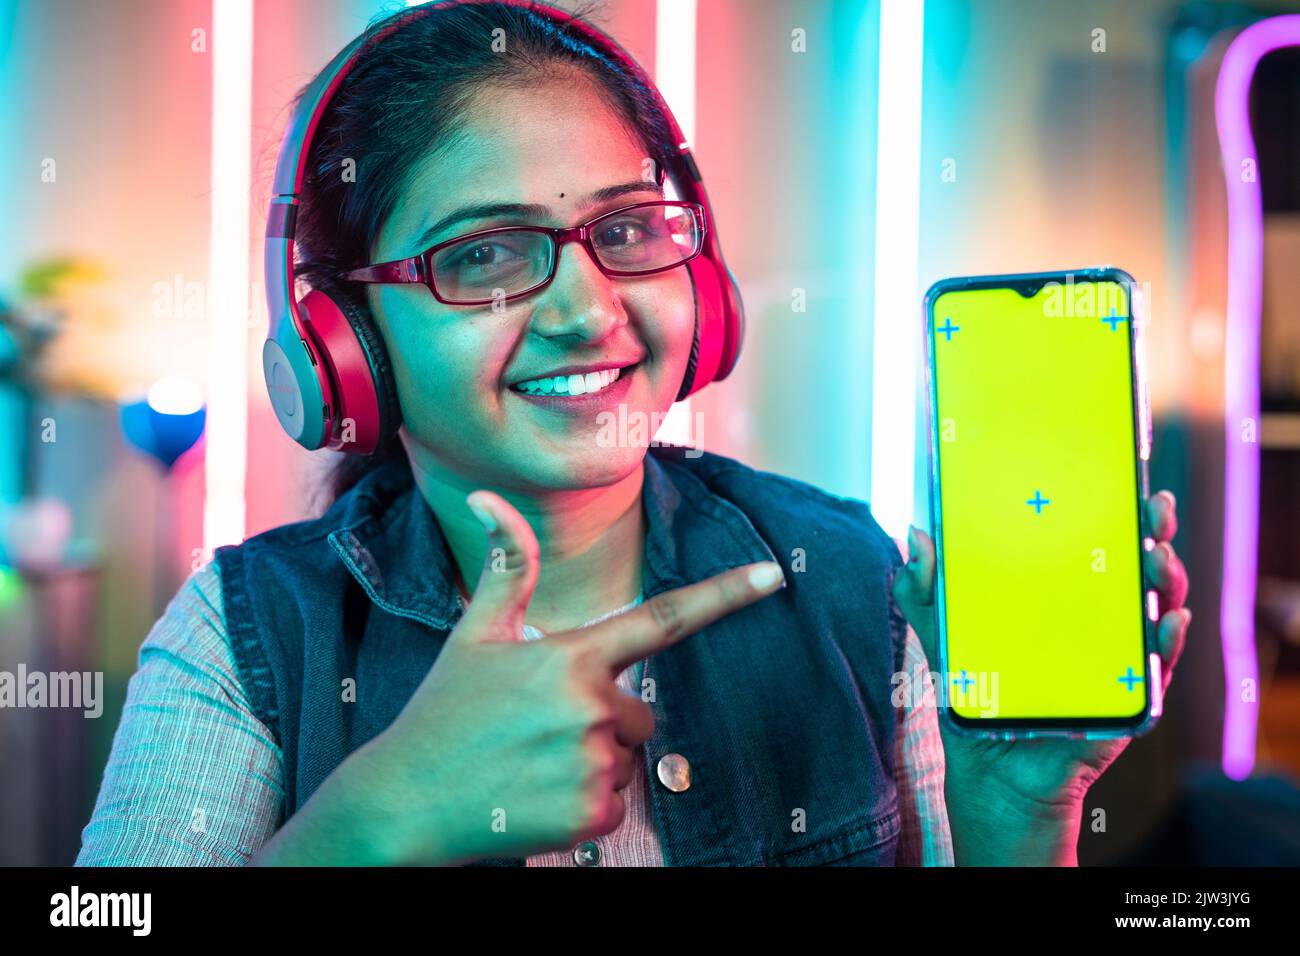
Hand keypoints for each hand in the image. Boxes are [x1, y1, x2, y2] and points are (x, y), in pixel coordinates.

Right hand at [358, 489, 786, 864]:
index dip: (726, 593)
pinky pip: (614, 804)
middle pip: (641, 712)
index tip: (776, 573)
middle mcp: (592, 706)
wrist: (403, 801)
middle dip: (602, 721)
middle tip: (536, 731)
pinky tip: (533, 797)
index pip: (665, 619)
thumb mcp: (474, 634)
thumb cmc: (443, 712)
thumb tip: (485, 496)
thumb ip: (507, 568)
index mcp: (572, 656)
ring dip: (590, 763)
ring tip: (528, 763)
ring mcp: (592, 763)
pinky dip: (582, 806)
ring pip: (626, 759)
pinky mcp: (591, 816)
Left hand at [891, 490, 1189, 859]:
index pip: (1094, 545)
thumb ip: (925, 590)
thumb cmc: (973, 696)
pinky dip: (1165, 644)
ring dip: (1164, 581)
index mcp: (1060, 598)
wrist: (988, 769)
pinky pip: (1155, 671)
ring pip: (1155, 612)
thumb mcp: (942, 637)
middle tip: (1152, 510)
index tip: (1122, 481)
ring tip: (1156, 557)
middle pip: (1135, 570)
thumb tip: (914, 534)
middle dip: (1153, 534)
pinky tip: (1166, 622)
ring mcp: (1115, 659)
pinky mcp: (1125, 701)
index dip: (1113, 512)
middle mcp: (1095, 622)